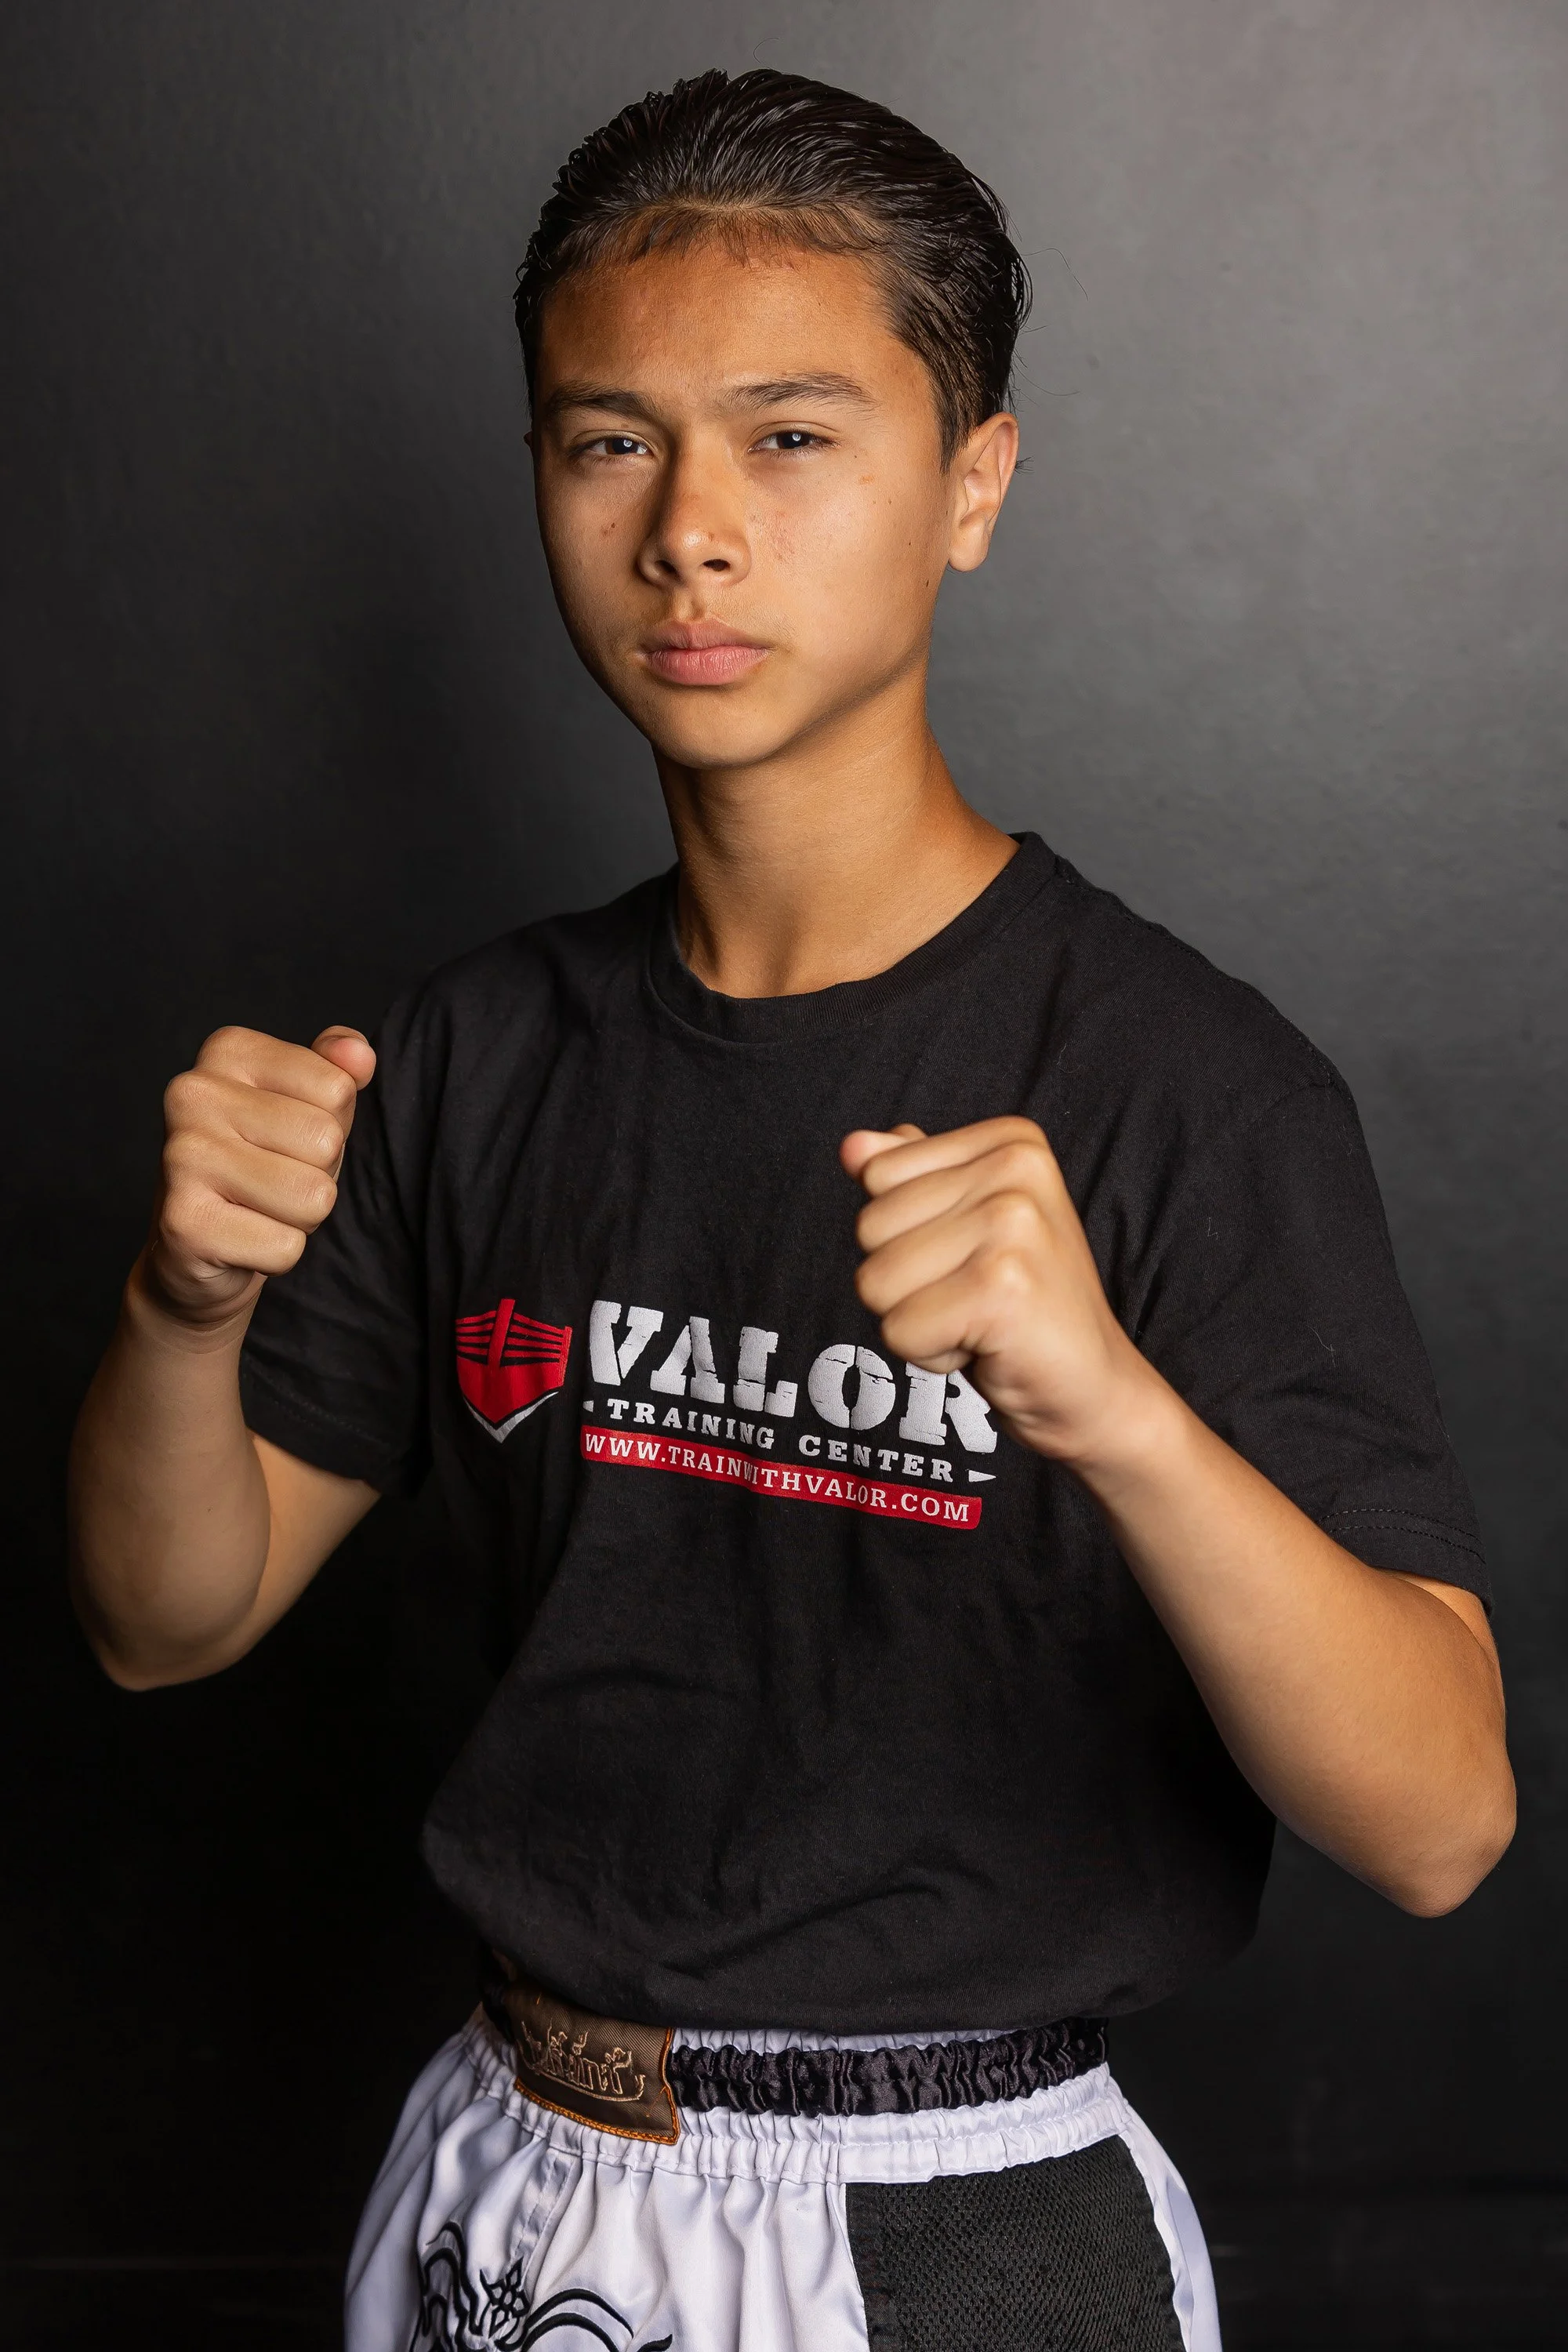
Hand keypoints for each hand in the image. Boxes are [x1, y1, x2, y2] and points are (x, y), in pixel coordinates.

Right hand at [145, 1025, 375, 1326]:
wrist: (193, 1242)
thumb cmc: (262, 1161)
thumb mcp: (307, 1104)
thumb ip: (337, 1069)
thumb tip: (359, 1055)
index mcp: (228, 1051)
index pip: (337, 1089)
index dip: (332, 1126)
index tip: (288, 1137)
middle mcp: (194, 1092)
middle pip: (326, 1142)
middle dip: (318, 1174)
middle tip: (274, 1180)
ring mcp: (183, 1155)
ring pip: (313, 1197)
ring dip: (301, 1217)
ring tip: (260, 1207)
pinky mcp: (183, 1221)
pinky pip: (286, 1246)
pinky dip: (276, 1253)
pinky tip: (241, 1238)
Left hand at [841, 1117, 1150, 1464]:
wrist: (1091, 1386)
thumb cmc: (1021, 1306)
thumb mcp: (964, 1226)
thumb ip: (909, 1179)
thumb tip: (852, 1146)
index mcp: (1012, 1141)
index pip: (878, 1173)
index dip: (905, 1233)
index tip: (970, 1256)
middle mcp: (1017, 1169)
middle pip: (869, 1227)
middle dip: (905, 1281)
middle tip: (976, 1295)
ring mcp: (1013, 1224)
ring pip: (874, 1280)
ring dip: (915, 1318)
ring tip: (978, 1318)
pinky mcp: (1002, 1286)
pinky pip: (898, 1330)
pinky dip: (929, 1355)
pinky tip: (985, 1346)